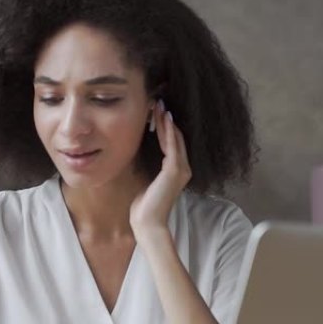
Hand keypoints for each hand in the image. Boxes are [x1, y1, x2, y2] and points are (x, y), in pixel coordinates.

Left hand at [130, 99, 191, 236]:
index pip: (172, 142)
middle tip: (158, 101)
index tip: (155, 110)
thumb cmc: (144, 205)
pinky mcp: (175, 170)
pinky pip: (173, 145)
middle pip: (175, 136)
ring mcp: (181, 169)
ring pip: (175, 138)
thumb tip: (139, 150)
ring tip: (159, 105)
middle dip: (166, 119)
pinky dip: (169, 131)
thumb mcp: (146, 178)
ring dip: (167, 120)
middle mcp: (183, 168)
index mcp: (176, 170)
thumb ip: (149, 165)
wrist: (147, 222)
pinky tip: (164, 118)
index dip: (164, 125)